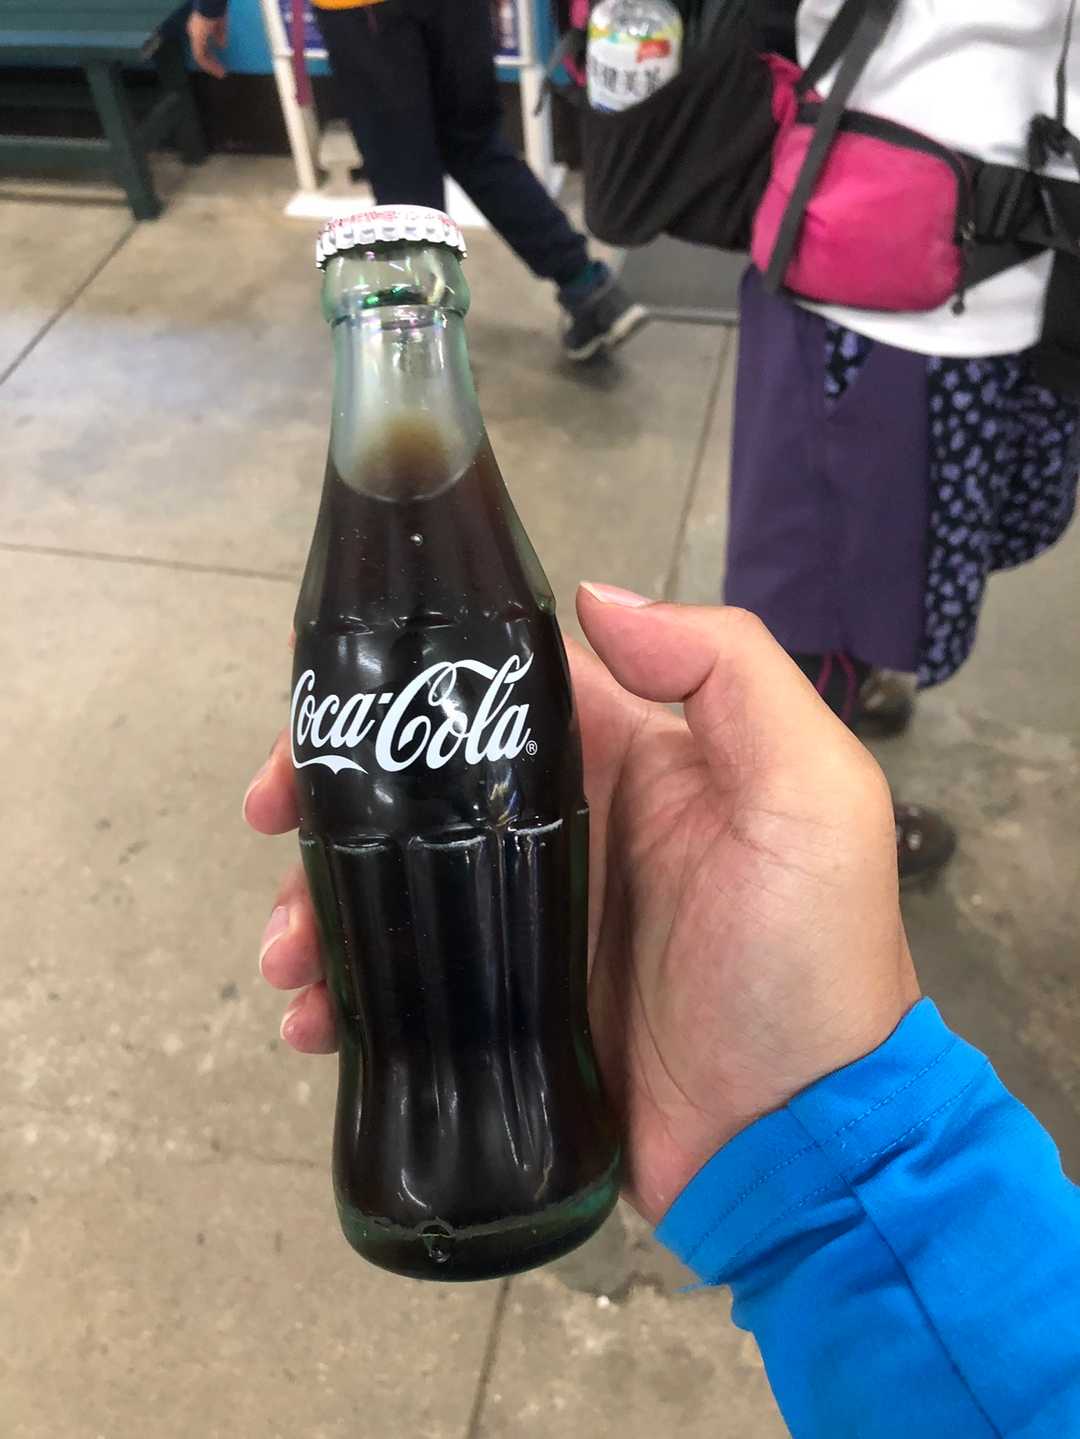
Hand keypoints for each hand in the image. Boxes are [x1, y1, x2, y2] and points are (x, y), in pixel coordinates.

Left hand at [187, 10, 227, 78]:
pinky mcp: (197, 41)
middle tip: (221, 72)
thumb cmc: (217, 11)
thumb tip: (222, 45)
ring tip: (221, 74)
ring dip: (211, 67)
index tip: (220, 63)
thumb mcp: (221, 24)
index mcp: (199, 29)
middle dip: (212, 63)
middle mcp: (195, 33)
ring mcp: (195, 37)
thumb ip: (220, 35)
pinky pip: (201, 57)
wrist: (212, 4)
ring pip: (201, 57)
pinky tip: (217, 70)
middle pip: (202, 53)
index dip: (212, 56)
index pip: (204, 47)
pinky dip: (209, 65)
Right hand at [244, 589, 918, 1225]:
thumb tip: (592, 597)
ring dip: (326, 898)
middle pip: (424, 781)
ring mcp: (530, 923)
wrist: (800, 1147)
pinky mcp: (505, 1009)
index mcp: (630, 760)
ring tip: (290, 954)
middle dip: (337, 793)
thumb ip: (726, 671)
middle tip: (270, 822)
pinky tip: (314, 1019)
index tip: (327, 708)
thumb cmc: (806, 962)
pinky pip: (410, 980)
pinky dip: (351, 992)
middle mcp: (569, 827)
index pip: (499, 688)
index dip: (408, 682)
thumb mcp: (810, 794)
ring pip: (401, 881)